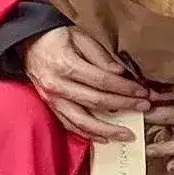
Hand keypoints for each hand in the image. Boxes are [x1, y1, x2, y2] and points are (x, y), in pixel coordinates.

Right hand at [22, 26, 148, 144]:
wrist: (29, 43)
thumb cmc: (57, 37)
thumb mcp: (80, 36)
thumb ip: (100, 55)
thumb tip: (119, 73)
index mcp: (66, 65)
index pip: (102, 81)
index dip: (125, 88)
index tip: (143, 92)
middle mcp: (57, 86)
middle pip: (96, 101)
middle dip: (123, 106)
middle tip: (145, 108)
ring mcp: (52, 99)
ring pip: (82, 121)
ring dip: (107, 130)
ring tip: (127, 134)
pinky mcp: (50, 107)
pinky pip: (70, 125)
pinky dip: (88, 134)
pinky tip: (105, 138)